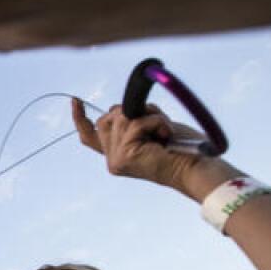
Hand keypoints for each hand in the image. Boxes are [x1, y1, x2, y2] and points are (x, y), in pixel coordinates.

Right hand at [71, 99, 238, 199]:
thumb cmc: (180, 149)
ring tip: (165, 130)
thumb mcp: (150, 129)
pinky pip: (136, 122)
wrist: (196, 169)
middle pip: (107, 118)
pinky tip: (166, 135)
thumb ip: (131, 121)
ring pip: (122, 117)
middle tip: (157, 123)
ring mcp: (116, 159)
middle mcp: (112, 159)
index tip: (74, 100)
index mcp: (116, 155)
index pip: (89, 136)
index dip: (79, 118)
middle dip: (132, 111)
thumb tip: (118, 108)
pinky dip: (156, 122)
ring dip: (149, 116)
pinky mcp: (125, 156)